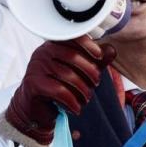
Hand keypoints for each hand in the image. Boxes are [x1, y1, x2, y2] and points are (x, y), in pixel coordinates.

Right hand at [0, 37, 115, 146]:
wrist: (35, 108)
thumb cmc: (58, 86)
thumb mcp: (79, 72)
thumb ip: (95, 61)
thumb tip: (111, 50)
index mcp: (53, 45)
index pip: (71, 38)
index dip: (88, 44)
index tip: (100, 56)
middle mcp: (42, 52)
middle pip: (72, 57)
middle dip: (90, 71)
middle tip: (96, 83)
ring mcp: (36, 67)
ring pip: (68, 75)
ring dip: (83, 90)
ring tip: (87, 98)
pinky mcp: (33, 84)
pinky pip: (59, 91)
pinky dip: (72, 101)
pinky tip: (76, 108)